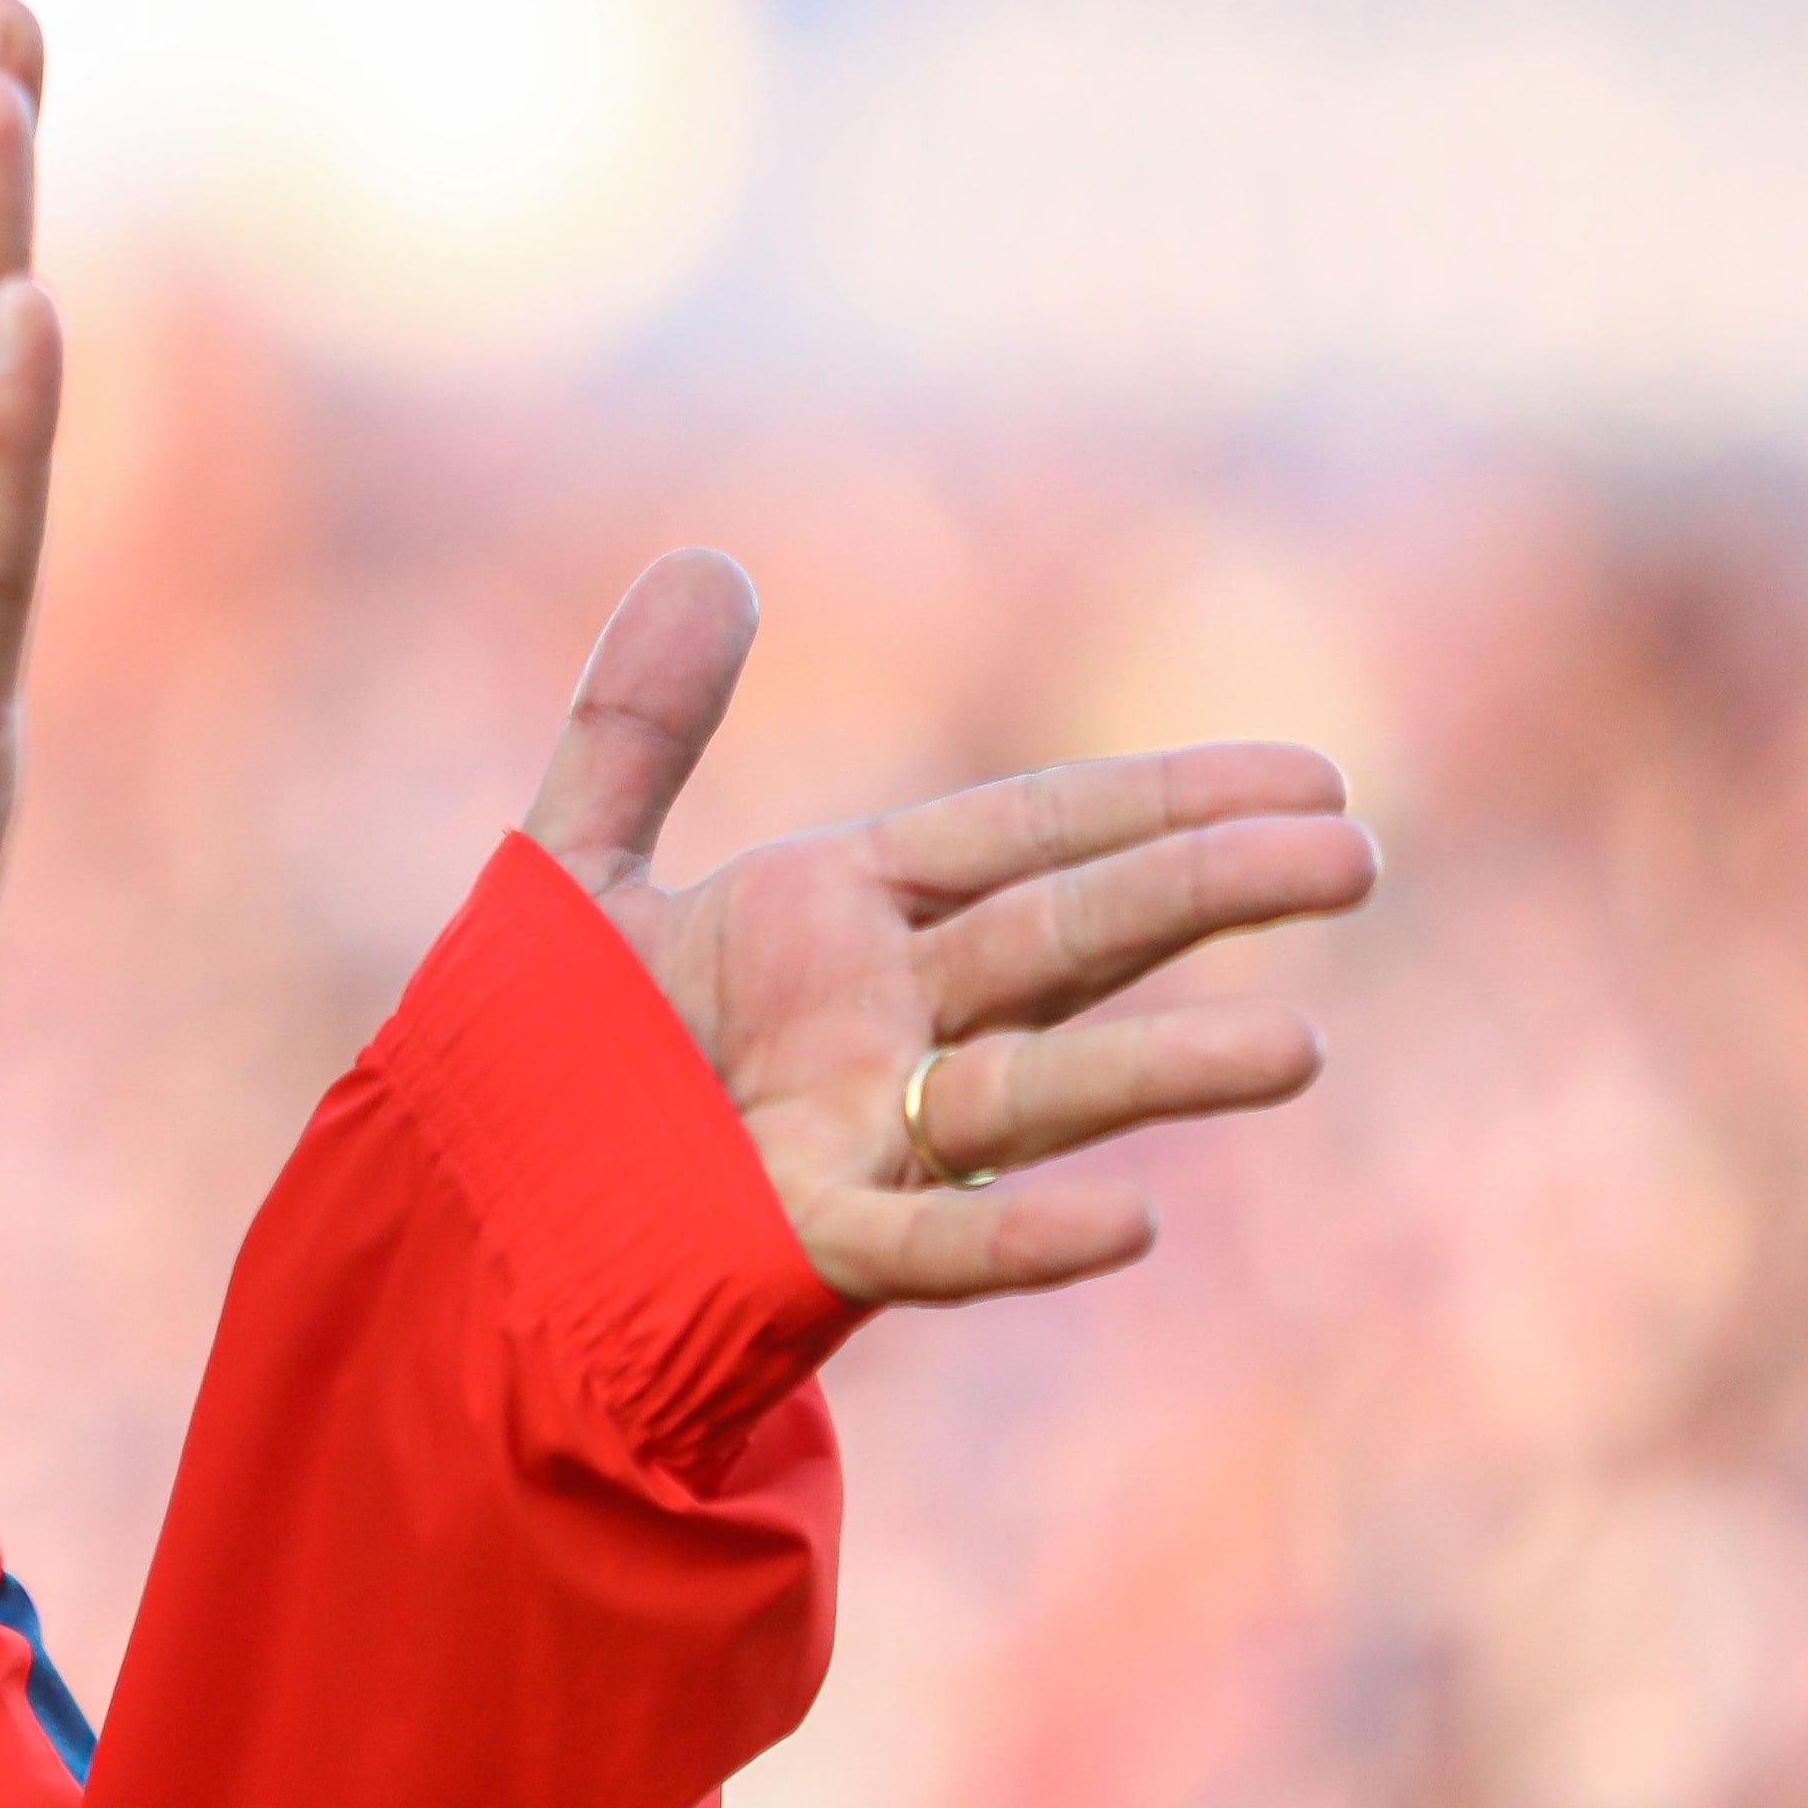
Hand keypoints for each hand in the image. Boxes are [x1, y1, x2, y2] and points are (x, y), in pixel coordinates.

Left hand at [523, 549, 1379, 1306]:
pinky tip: (1128, 1228)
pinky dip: (1015, 1241)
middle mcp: (877, 1025)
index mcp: (839, 921)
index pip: (1028, 838)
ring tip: (1299, 1050)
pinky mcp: (799, 1248)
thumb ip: (637, 724)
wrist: (453, 1225)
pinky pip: (925, 1249)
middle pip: (1063, 940)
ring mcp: (855, 1140)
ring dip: (1157, 1071)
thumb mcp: (576, 869)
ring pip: (1031, 1093)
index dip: (1160, 798)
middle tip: (1354, 855)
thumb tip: (708, 558)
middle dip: (1200, 894)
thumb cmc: (537, 1061)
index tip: (1310, 772)